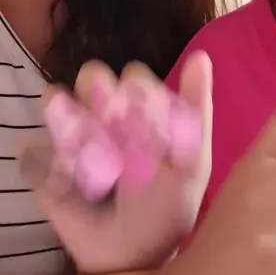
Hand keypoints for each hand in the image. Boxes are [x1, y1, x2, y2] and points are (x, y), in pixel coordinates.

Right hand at [19, 51, 212, 273]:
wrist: (133, 254)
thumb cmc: (167, 201)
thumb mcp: (192, 160)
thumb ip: (195, 109)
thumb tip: (201, 57)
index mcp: (137, 100)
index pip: (135, 77)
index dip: (142, 104)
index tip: (154, 137)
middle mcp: (100, 106)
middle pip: (93, 77)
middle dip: (108, 112)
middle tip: (124, 151)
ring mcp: (69, 132)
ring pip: (59, 102)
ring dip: (79, 136)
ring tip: (101, 172)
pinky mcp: (43, 163)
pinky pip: (38, 151)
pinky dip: (55, 168)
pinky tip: (76, 189)